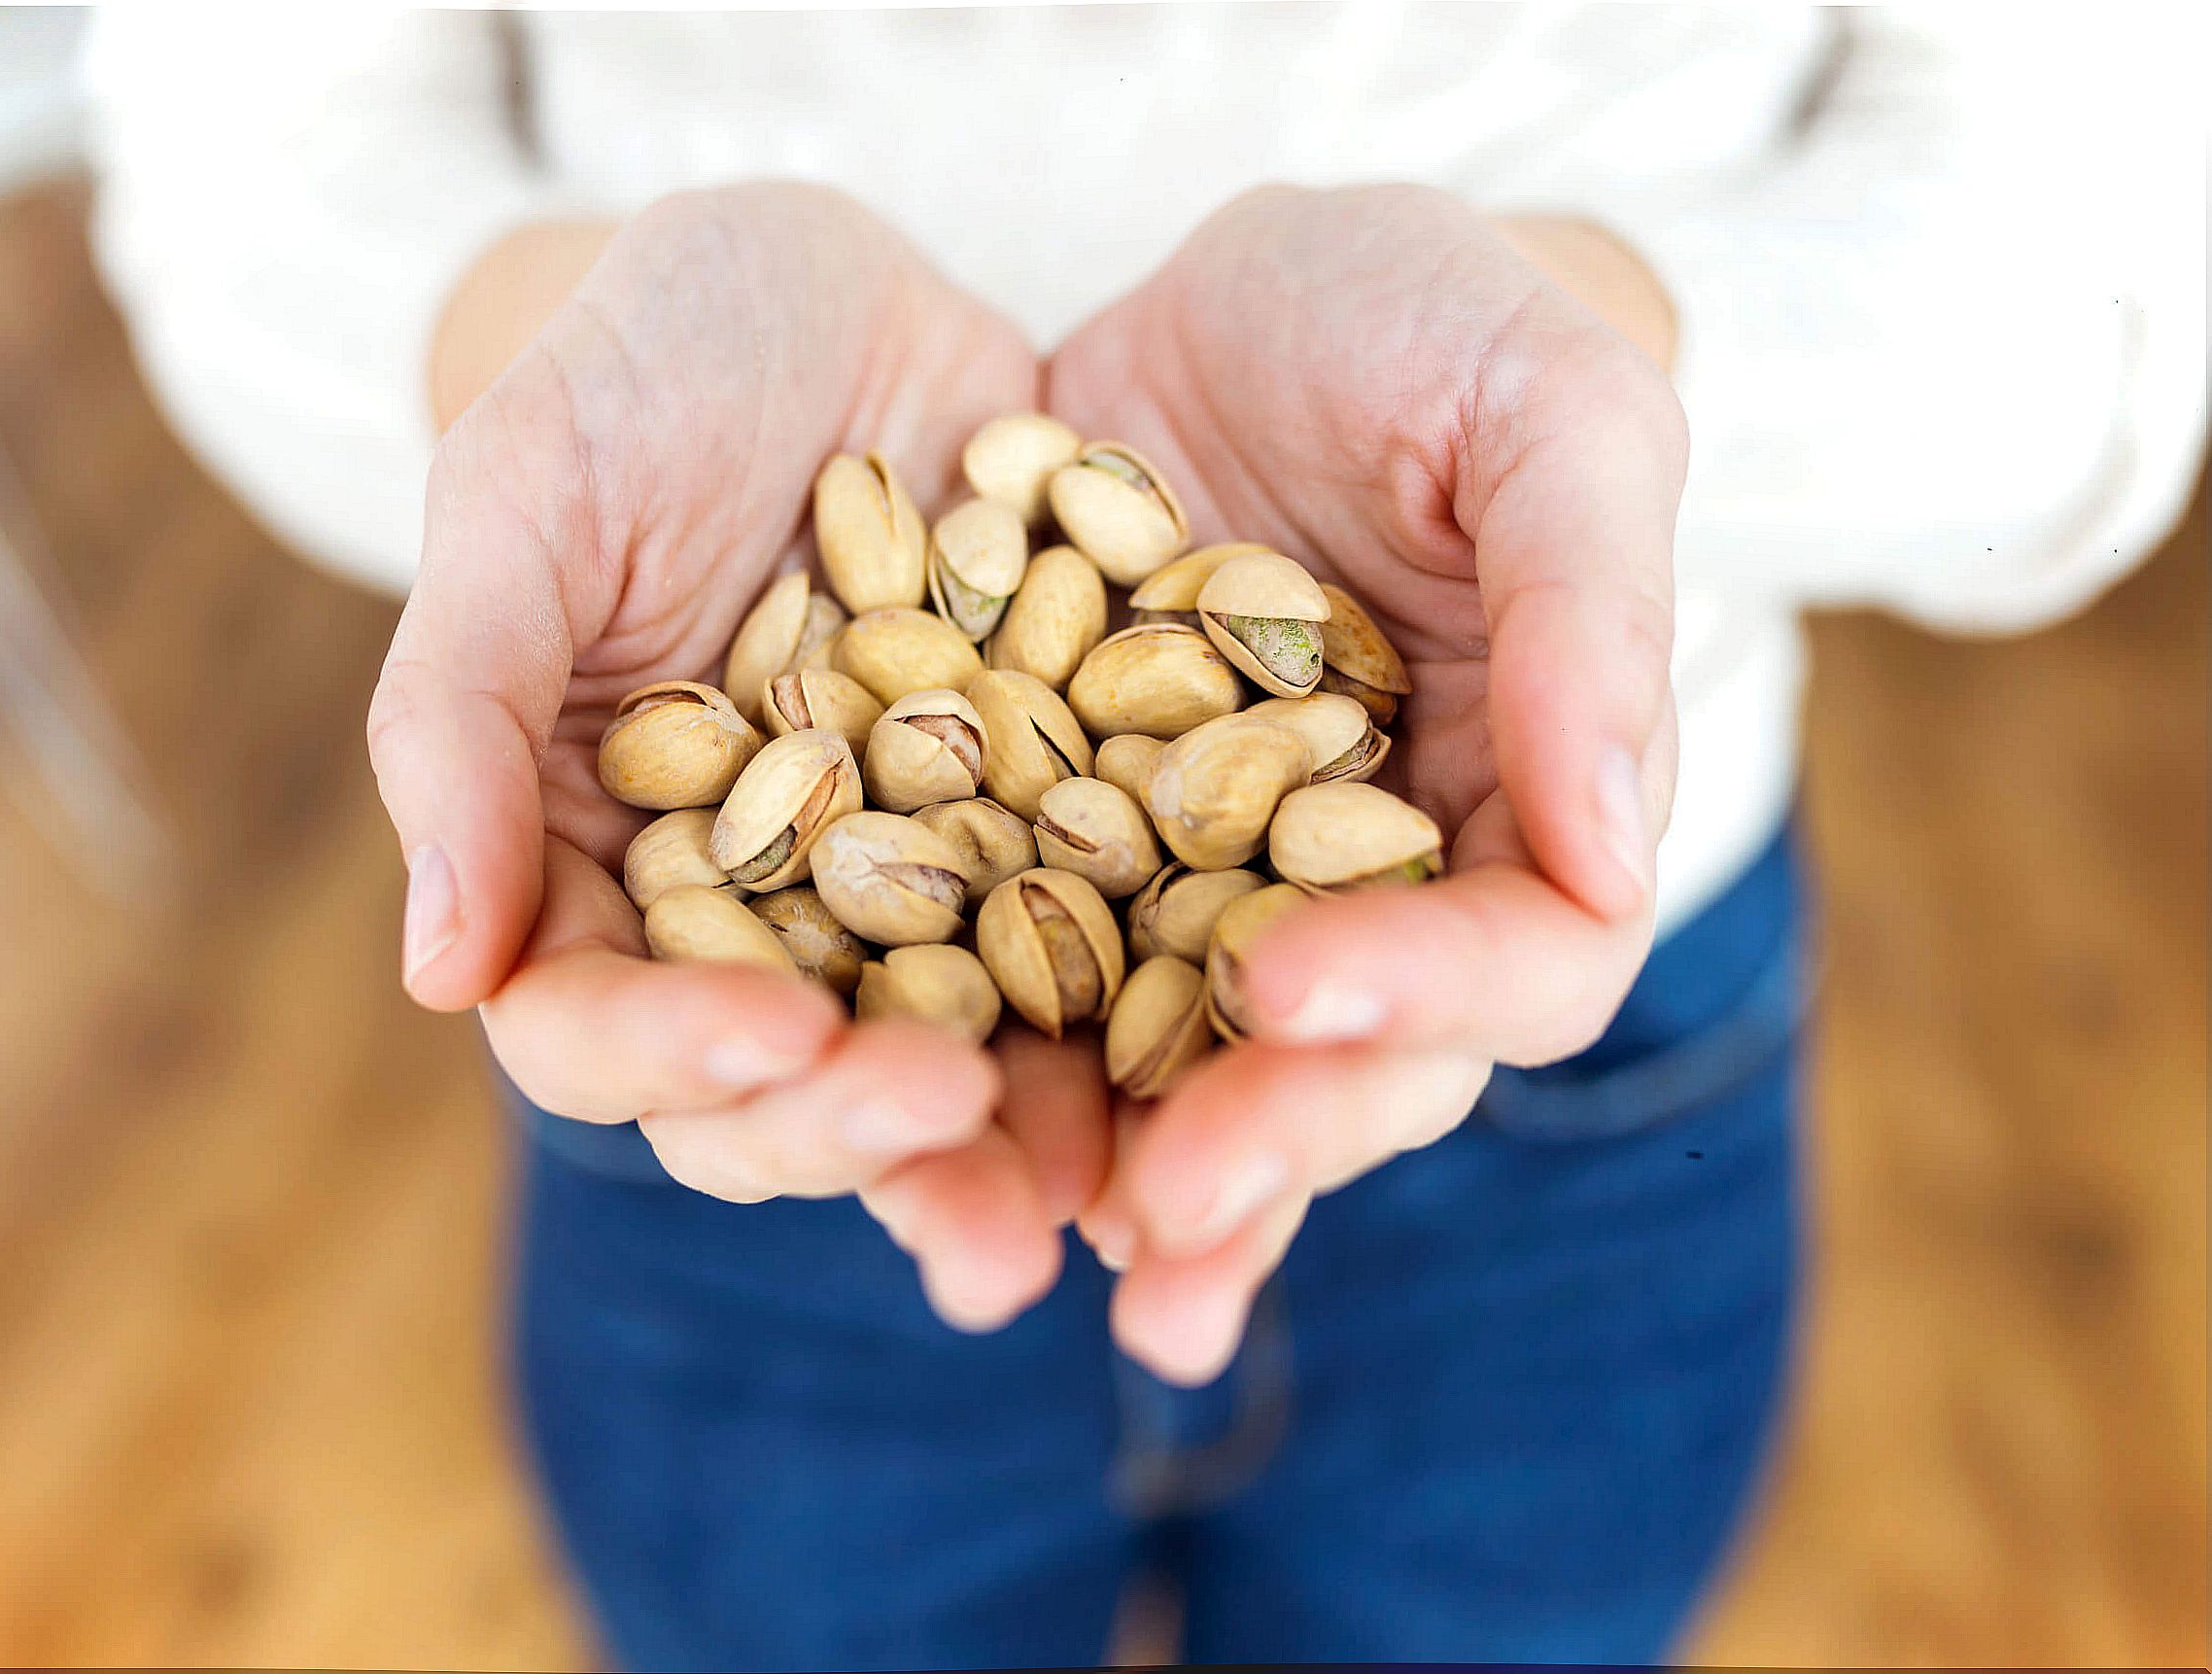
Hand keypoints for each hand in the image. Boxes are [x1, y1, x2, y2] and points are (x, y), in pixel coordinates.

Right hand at [369, 185, 1105, 1329]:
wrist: (839, 281)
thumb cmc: (642, 366)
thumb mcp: (527, 495)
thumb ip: (461, 716)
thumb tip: (437, 971)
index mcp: (602, 865)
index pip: (594, 1022)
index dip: (669, 1051)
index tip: (771, 1033)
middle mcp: (761, 914)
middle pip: (780, 1087)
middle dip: (855, 1125)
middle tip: (944, 1113)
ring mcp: (915, 889)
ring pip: (949, 1060)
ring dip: (1011, 1141)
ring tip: (1093, 1195)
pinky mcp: (1056, 837)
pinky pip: (1109, 951)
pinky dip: (1155, 1017)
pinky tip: (1227, 1051)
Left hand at [1054, 186, 1686, 1382]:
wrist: (1243, 296)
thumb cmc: (1433, 321)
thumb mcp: (1540, 404)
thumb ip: (1592, 603)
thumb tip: (1615, 842)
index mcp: (1525, 799)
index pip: (1525, 951)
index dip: (1429, 990)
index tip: (1293, 985)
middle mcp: (1375, 881)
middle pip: (1359, 1059)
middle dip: (1268, 1135)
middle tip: (1158, 1203)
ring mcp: (1223, 886)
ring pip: (1197, 1068)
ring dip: (1132, 1178)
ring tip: (1048, 1257)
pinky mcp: (1077, 859)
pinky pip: (1046, 991)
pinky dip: (1004, 1082)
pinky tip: (927, 1159)